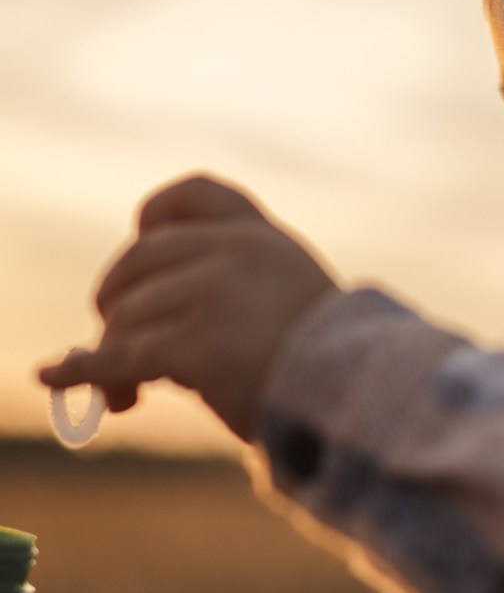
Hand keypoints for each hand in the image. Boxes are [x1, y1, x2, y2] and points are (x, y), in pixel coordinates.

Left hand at [38, 175, 338, 441]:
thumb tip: (148, 334)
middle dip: (118, 301)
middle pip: (139, 261)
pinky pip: (118, 356)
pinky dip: (80, 370)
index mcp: (264, 241)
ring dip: (112, 356)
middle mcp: (233, 253)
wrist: (358, 398)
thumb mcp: (294, 309)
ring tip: (127, 398)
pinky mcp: (192, 341)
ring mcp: (210, 292)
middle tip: (117, 341)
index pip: (197, 194)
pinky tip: (56, 376)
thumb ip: (237, 298)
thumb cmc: (334, 372)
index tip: (142, 243)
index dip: (156, 217)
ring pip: (128, 317)